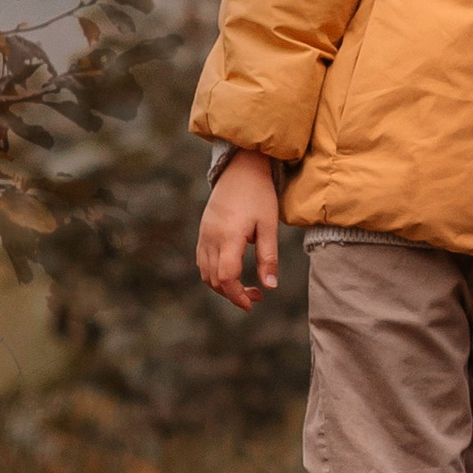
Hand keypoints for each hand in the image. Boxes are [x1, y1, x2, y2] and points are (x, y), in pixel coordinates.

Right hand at [196, 152, 282, 306]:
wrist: (240, 168)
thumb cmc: (259, 195)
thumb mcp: (269, 225)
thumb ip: (268, 257)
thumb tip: (270, 287)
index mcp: (229, 237)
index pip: (226, 277)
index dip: (237, 295)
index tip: (252, 303)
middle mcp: (211, 238)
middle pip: (214, 280)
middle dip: (233, 294)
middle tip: (256, 295)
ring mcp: (204, 235)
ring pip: (205, 273)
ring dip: (223, 285)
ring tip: (245, 286)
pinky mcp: (203, 231)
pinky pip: (202, 261)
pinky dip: (214, 273)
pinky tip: (232, 270)